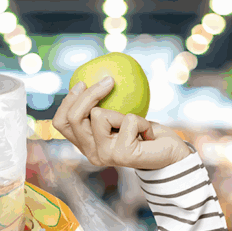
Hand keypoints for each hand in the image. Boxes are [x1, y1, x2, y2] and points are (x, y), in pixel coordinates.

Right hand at [52, 77, 191, 170]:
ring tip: (136, 123)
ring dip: (123, 112)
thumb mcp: (120, 117)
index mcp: (86, 145)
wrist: (169, 155)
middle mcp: (91, 154)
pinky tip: (147, 133)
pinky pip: (128, 120)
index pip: (61, 123)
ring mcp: (105, 156)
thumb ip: (104, 107)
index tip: (82, 83)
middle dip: (90, 94)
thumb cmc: (145, 133)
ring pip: (99, 115)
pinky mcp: (122, 154)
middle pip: (74, 118)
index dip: (67, 101)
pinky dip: (142, 121)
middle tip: (109, 81)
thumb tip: (93, 74)